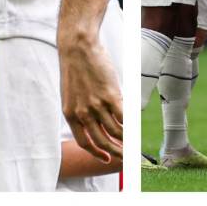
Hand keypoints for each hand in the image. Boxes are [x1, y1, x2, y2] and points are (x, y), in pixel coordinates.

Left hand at [60, 35, 123, 163]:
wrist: (77, 46)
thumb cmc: (76, 67)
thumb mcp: (72, 93)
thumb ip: (81, 108)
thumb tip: (98, 121)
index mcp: (70, 114)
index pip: (84, 143)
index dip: (97, 153)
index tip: (107, 158)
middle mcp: (82, 113)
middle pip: (103, 142)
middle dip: (116, 153)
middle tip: (126, 158)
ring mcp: (97, 106)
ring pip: (116, 132)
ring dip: (127, 142)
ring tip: (134, 145)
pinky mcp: (111, 96)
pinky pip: (125, 119)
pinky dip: (132, 127)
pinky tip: (136, 130)